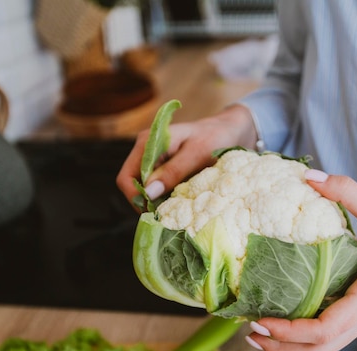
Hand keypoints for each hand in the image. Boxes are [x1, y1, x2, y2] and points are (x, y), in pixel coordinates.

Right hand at [116, 104, 257, 207]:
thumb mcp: (197, 154)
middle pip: (133, 186)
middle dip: (146, 202)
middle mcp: (146, 151)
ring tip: (176, 209)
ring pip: (145, 190)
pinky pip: (158, 188)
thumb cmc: (215, 137)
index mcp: (148, 142)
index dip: (136, 197)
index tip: (154, 211)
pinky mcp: (164, 169)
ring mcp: (154, 161)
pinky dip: (165, 198)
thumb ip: (173, 171)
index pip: (126, 177)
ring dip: (157, 202)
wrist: (229, 130)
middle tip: (167, 214)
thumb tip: (149, 192)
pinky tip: (180, 202)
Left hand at [246, 170, 356, 350]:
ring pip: (329, 346)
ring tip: (262, 330)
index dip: (289, 332)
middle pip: (321, 349)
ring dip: (295, 344)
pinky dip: (311, 332)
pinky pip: (338, 332)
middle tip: (249, 331)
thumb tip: (310, 175)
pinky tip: (292, 315)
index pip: (324, 331)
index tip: (260, 323)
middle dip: (282, 347)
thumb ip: (347, 191)